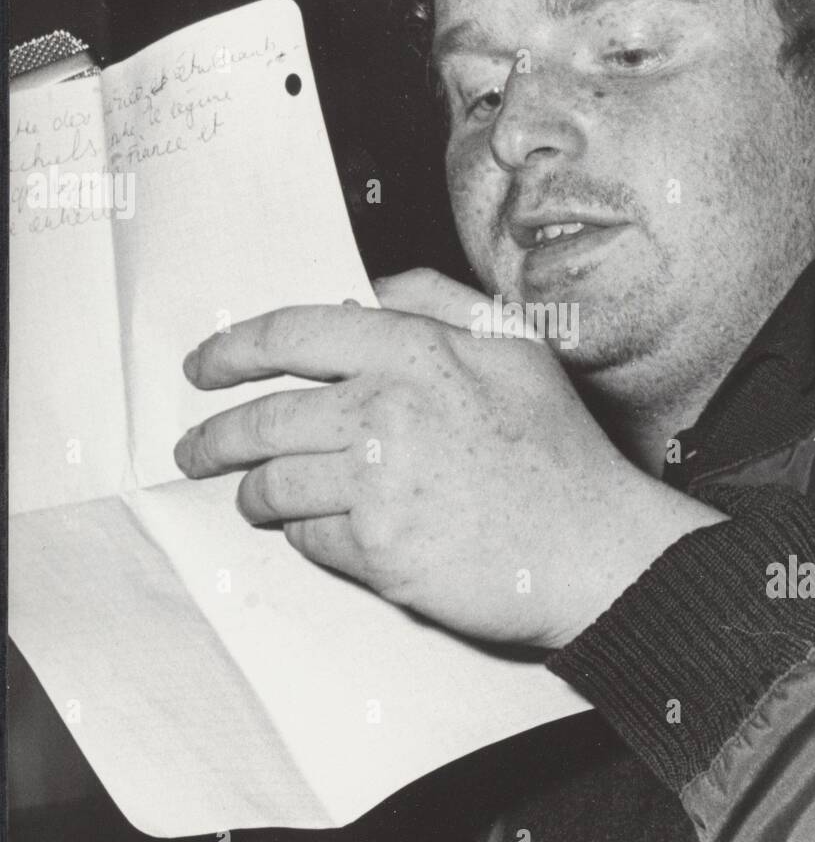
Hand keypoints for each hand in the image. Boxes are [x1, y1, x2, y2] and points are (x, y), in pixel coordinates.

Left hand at [174, 269, 720, 648]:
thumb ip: (438, 300)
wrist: (592, 550)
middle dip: (212, 437)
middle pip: (263, 418)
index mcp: (417, 352)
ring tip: (252, 496)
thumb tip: (366, 290)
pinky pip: (308, 539)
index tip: (203, 365)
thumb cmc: (557, 451)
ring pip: (274, 484)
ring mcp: (380, 484)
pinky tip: (317, 529)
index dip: (233, 348)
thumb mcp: (516, 344)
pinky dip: (302, 535)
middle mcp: (387, 411)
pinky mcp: (379, 550)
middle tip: (194, 449)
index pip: (294, 334)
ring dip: (253, 492)